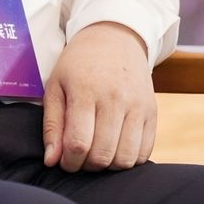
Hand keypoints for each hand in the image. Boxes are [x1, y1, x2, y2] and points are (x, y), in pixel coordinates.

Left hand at [41, 21, 155, 171]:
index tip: (64, 160)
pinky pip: (144, 151)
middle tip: (80, 157)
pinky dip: (129, 159)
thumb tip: (52, 160)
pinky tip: (116, 147)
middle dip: (87, 166)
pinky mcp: (152, 111)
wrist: (115, 37)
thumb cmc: (79, 64)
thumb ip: (52, 125)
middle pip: (102, 155)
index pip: (78, 144)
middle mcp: (115, 98)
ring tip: (98, 152)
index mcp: (86, 91)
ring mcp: (137, 105)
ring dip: (109, 166)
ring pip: (125, 159)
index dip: (69, 162)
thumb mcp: (56, 85)